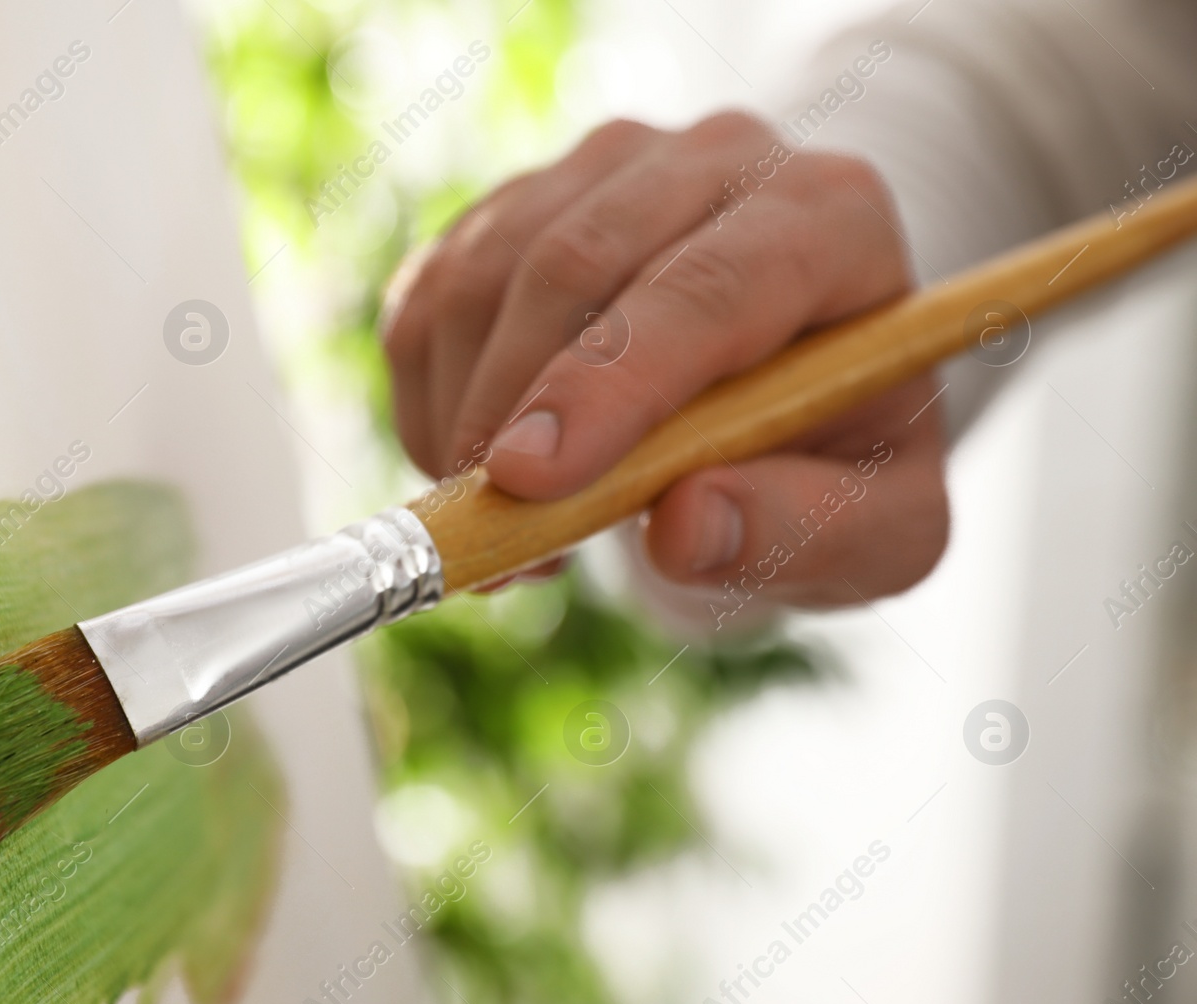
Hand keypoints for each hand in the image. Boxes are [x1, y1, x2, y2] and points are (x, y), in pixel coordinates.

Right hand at [381, 113, 948, 605]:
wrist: (785, 393)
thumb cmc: (836, 457)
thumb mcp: (877, 528)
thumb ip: (804, 531)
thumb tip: (686, 528)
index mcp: (830, 220)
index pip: (707, 287)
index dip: (609, 383)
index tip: (529, 479)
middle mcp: (718, 161)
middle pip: (575, 261)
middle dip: (512, 410)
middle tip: (498, 539)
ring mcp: (606, 169)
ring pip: (484, 275)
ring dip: (464, 419)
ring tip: (512, 528)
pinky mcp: (517, 202)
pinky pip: (432, 295)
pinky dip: (429, 403)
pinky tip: (480, 471)